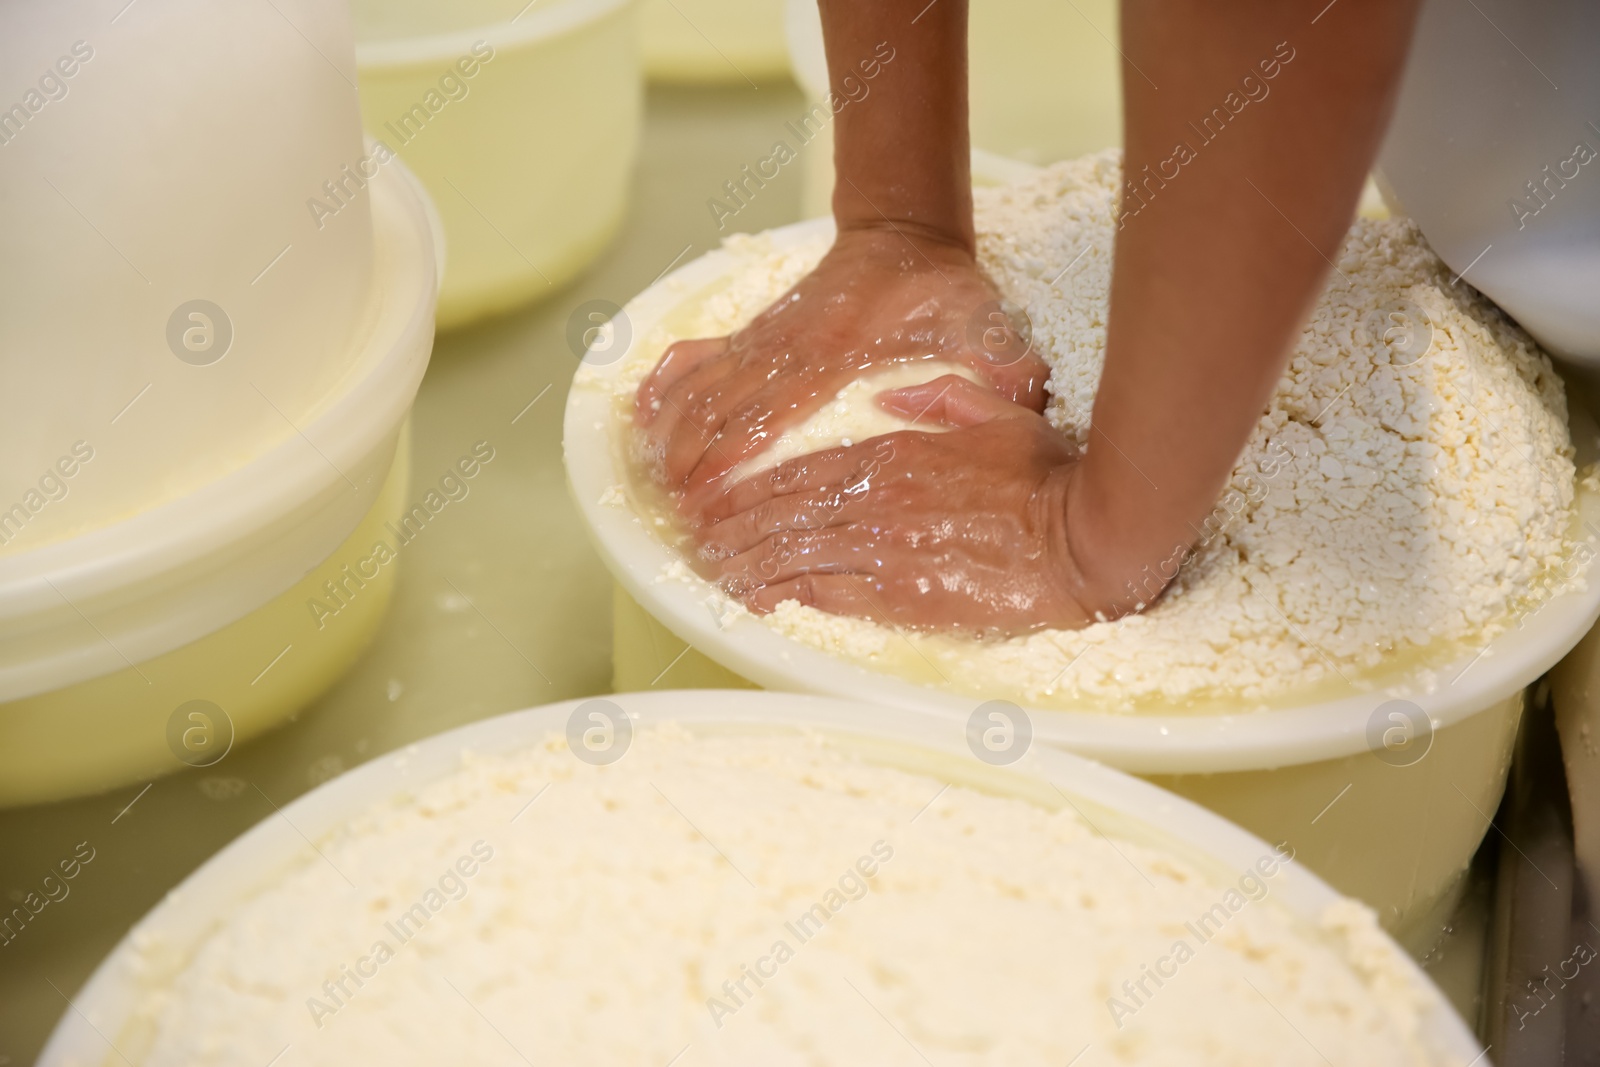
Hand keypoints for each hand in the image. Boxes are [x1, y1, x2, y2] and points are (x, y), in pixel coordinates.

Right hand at [634, 225, 1049, 507]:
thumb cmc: (945, 294)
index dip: (735, 455)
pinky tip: (642, 421)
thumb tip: (1021, 398)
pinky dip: (665, 387)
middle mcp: (789, 346)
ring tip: (654, 484)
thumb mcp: (989, 327)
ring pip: (702, 387)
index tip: (710, 497)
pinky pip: (697, 358)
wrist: (905, 237)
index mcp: (838, 354)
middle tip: (680, 516)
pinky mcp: (754, 332)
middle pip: (724, 408)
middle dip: (696, 464)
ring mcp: (765, 338)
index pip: (772, 411)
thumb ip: (1004, 366)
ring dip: (674, 435)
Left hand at [694, 376, 1122, 634]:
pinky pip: (826, 594)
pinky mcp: (903, 595)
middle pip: (785, 512)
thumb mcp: (996, 415)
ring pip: (794, 552)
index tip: (725, 498)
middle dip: (736, 525)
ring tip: (714, 571)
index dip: (756, 487)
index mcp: (897, 454)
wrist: (1086, 540)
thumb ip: (941, 399)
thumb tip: (894, 397)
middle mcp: (880, 499)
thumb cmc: (1051, 477)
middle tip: (701, 539)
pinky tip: (753, 601)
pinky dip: (782, 594)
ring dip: (747, 561)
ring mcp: (888, 548)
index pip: (805, 470)